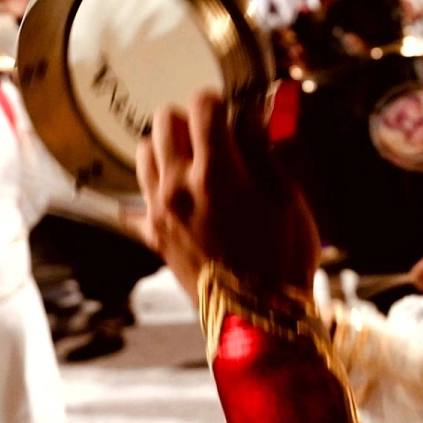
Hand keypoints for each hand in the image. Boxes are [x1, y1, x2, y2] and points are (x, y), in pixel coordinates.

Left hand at [136, 91, 319, 304]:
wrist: (259, 321)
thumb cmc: (284, 259)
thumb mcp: (288, 198)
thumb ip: (262, 148)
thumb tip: (250, 111)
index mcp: (217, 173)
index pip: (202, 106)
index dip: (220, 102)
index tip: (231, 111)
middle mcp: (178, 187)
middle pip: (163, 122)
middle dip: (189, 120)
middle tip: (213, 137)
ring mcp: (160, 212)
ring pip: (144, 154)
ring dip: (166, 150)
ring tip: (194, 164)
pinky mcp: (152, 236)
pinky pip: (134, 203)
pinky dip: (150, 194)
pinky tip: (172, 198)